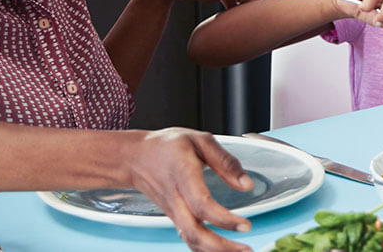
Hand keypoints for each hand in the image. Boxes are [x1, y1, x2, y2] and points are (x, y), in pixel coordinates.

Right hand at [121, 128, 253, 251]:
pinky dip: (205, 248)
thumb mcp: (200, 140)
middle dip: (221, 246)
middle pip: (194, 232)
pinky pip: (188, 237)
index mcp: (183, 176)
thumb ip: (226, 162)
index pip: (202, 205)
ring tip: (241, 251)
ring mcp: (173, 211)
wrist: (136, 157)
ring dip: (215, 250)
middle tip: (246, 248)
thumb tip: (246, 184)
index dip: (224, 219)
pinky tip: (223, 249)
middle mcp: (176, 198)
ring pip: (190, 239)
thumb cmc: (167, 146)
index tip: (245, 225)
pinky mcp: (174, 217)